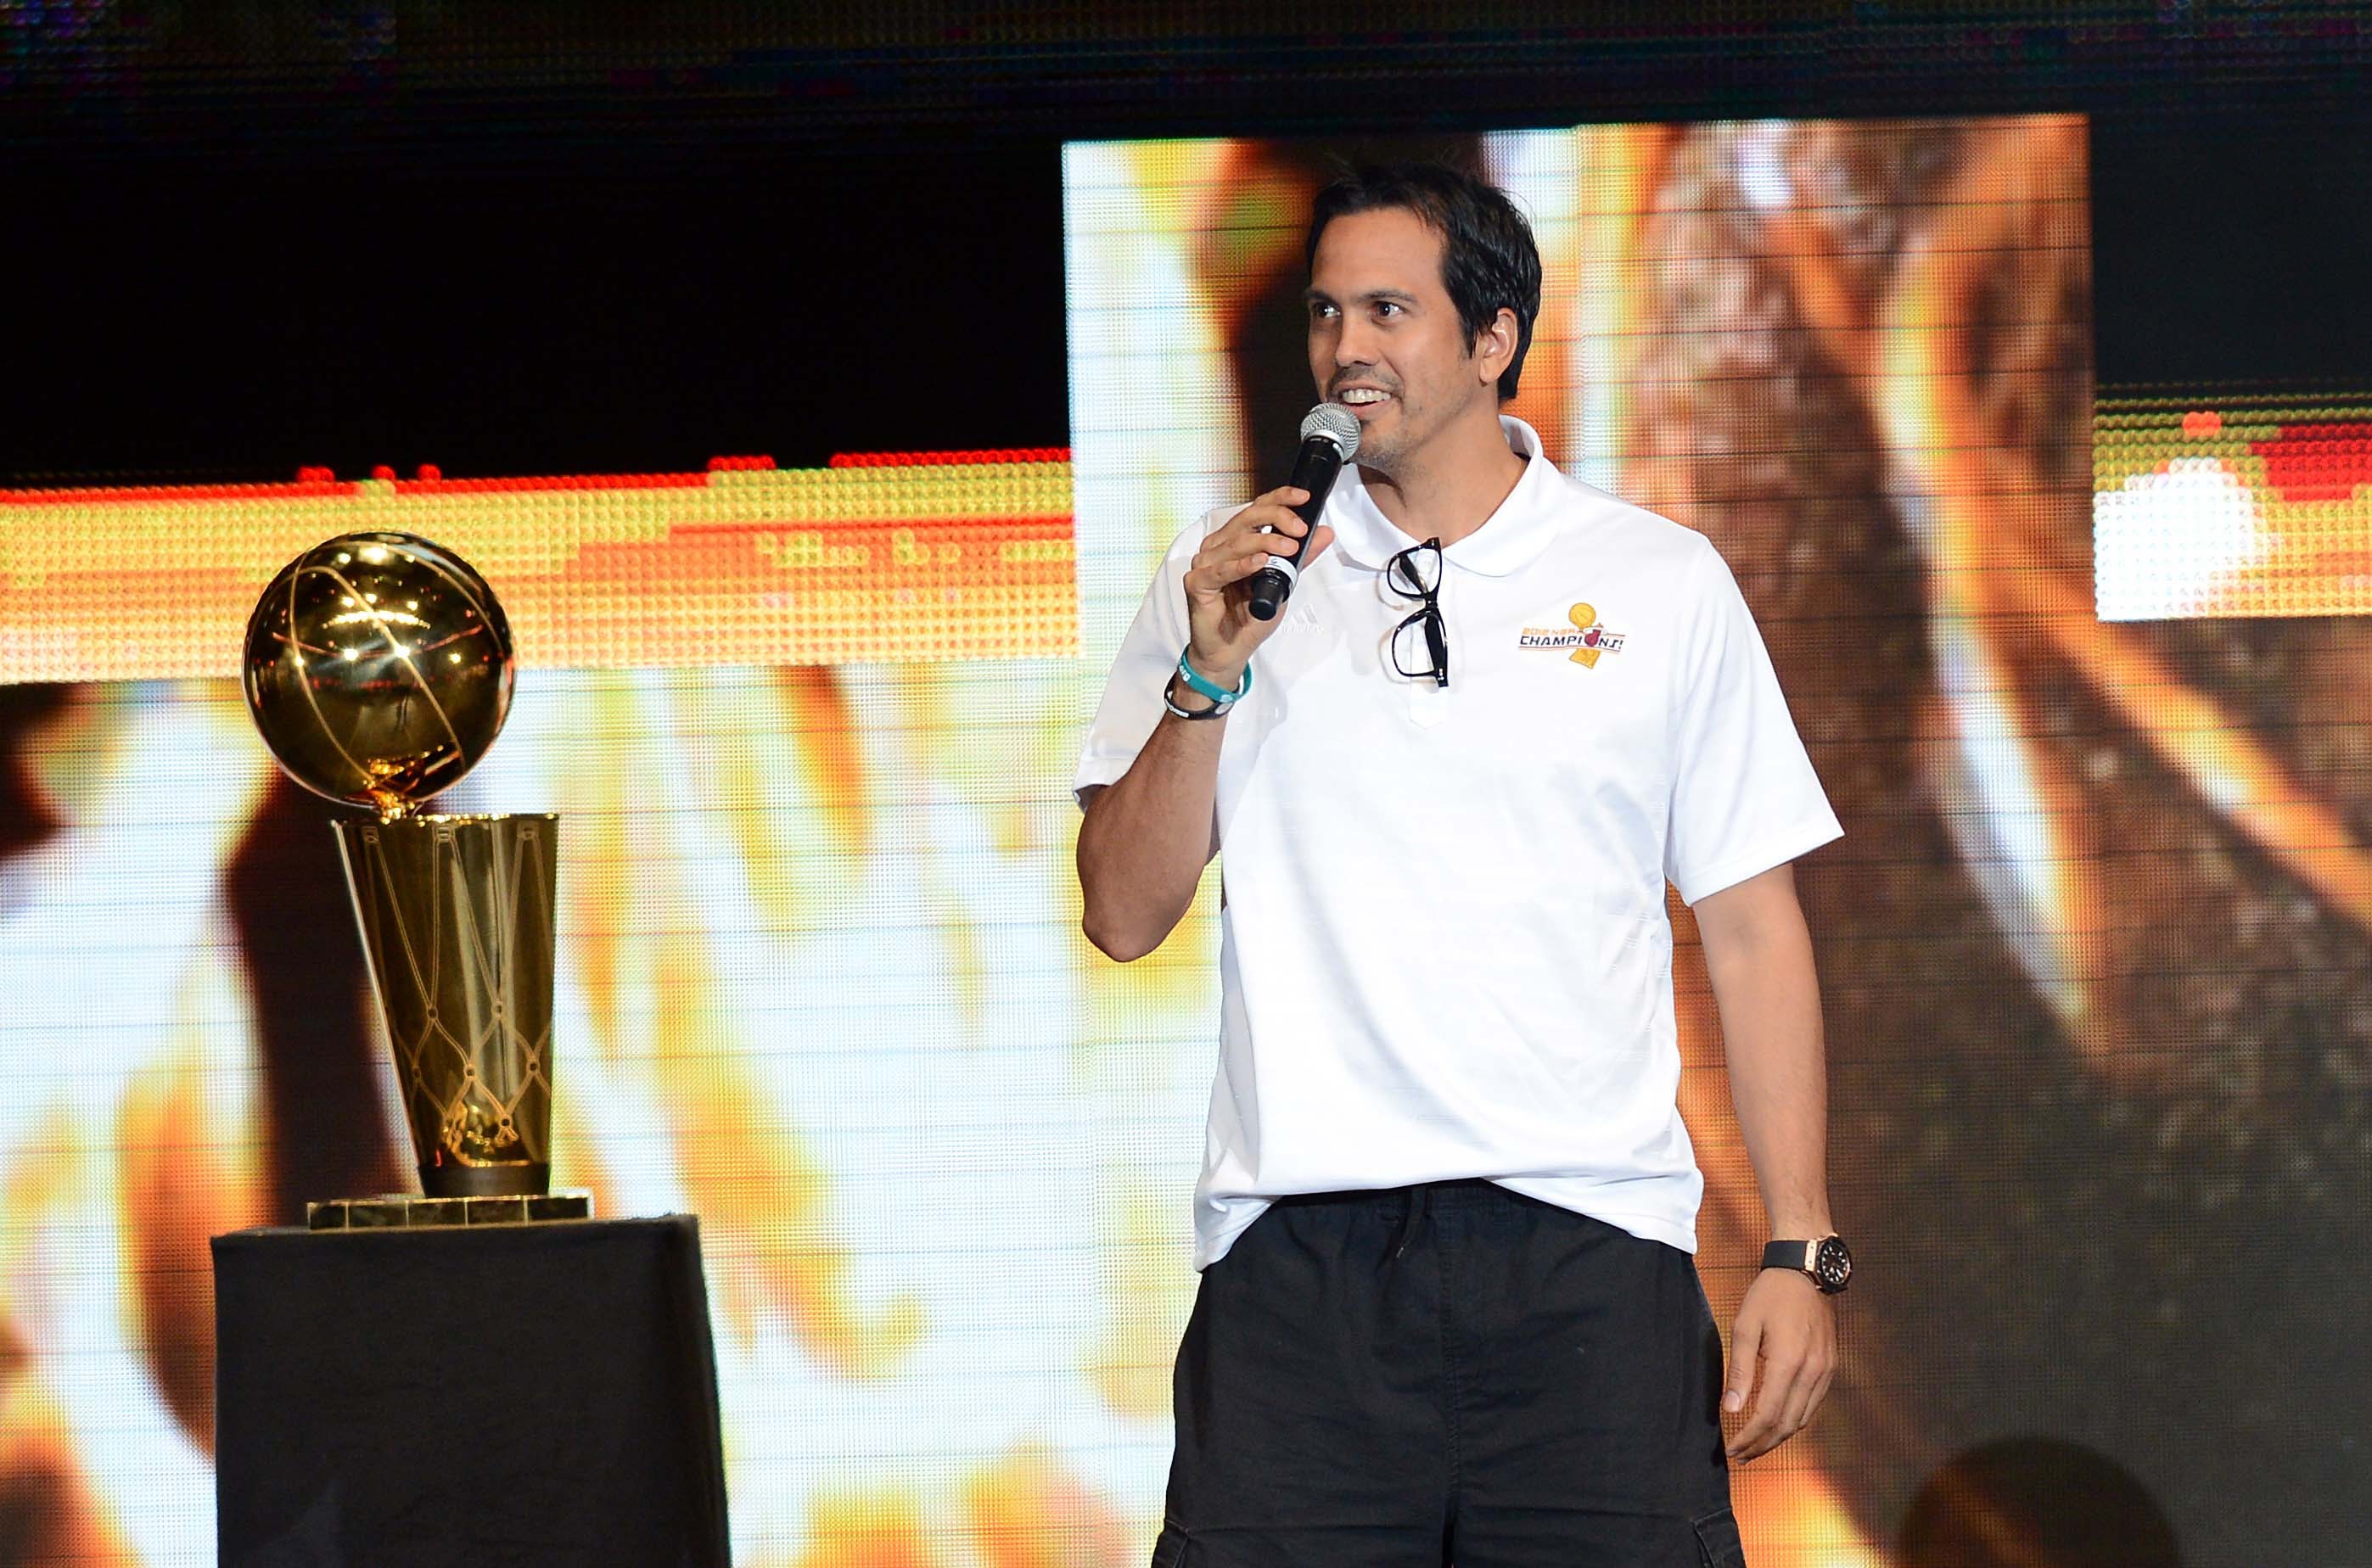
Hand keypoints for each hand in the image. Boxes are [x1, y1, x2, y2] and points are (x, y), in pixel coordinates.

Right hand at [1182, 488, 1335, 686]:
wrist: (1230, 650)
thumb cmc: (1249, 617)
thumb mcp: (1283, 582)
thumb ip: (1300, 557)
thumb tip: (1324, 533)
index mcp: (1236, 540)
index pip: (1256, 508)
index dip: (1279, 498)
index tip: (1303, 498)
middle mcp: (1218, 547)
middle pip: (1247, 519)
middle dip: (1277, 518)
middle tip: (1300, 529)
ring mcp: (1205, 564)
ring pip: (1236, 542)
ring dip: (1266, 542)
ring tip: (1289, 548)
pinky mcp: (1197, 583)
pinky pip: (1220, 570)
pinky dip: (1242, 565)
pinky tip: (1260, 562)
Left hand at [1721, 1268, 1835, 1460]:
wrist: (1807, 1271)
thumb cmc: (1770, 1295)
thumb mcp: (1745, 1326)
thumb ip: (1739, 1370)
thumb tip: (1730, 1408)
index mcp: (1788, 1362)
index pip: (1767, 1415)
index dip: (1748, 1437)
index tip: (1731, 1449)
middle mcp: (1812, 1372)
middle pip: (1787, 1425)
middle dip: (1762, 1445)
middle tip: (1741, 1454)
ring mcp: (1826, 1371)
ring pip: (1803, 1419)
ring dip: (1779, 1437)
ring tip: (1756, 1444)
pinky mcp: (1831, 1368)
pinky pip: (1813, 1405)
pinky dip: (1794, 1419)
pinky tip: (1777, 1421)